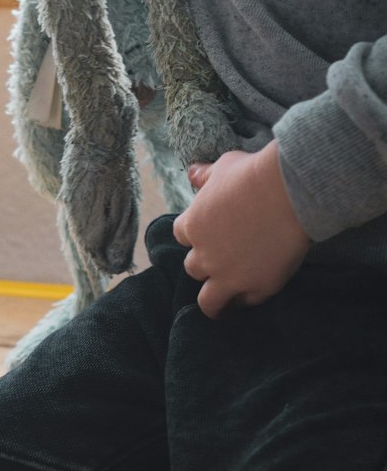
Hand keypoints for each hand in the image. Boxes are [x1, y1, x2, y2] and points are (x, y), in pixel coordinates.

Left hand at [171, 143, 311, 318]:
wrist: (289, 192)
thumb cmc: (255, 173)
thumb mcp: (224, 167)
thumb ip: (206, 175)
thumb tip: (193, 173)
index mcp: (192, 226)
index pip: (182, 236)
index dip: (196, 234)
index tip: (209, 232)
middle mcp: (205, 256)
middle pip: (194, 268)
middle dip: (206, 264)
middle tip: (224, 259)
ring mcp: (229, 276)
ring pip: (209, 301)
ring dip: (216, 299)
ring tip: (224, 303)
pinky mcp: (256, 288)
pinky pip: (246, 301)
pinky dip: (250, 296)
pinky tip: (257, 290)